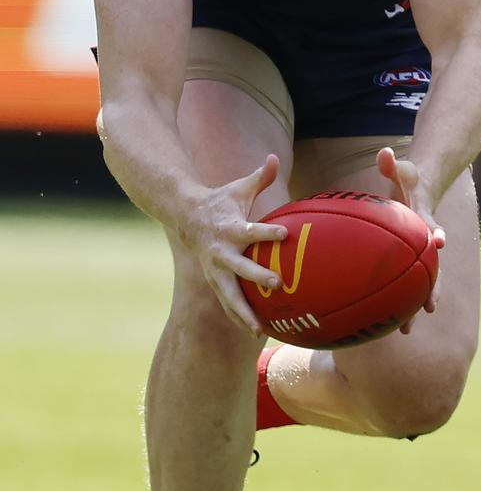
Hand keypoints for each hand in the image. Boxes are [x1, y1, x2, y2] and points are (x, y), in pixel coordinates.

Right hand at [181, 154, 287, 335]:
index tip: (285, 234)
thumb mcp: (239, 188)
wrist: (186, 218)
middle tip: (278, 283)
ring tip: (259, 329)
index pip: (251, 230)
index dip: (267, 233)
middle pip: (240, 268)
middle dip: (258, 276)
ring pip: (229, 295)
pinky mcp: (215, 281)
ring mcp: (216, 270)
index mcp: (230, 228)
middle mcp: (222, 252)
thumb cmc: (221, 201)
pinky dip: (239, 317)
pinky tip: (255, 333)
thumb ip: (260, 176)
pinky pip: (227, 303)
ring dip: (243, 311)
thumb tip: (275, 157)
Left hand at [376, 147, 444, 330]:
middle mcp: (426, 241)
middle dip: (432, 288)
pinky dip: (402, 303)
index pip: (432, 228)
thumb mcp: (402, 169)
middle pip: (432, 267)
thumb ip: (393, 163)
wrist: (423, 189)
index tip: (440, 244)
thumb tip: (384, 153)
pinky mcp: (411, 261)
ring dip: (416, 305)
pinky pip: (407, 284)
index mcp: (424, 218)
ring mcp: (420, 254)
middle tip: (429, 309)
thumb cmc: (409, 179)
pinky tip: (390, 326)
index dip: (436, 235)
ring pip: (421, 283)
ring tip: (406, 331)